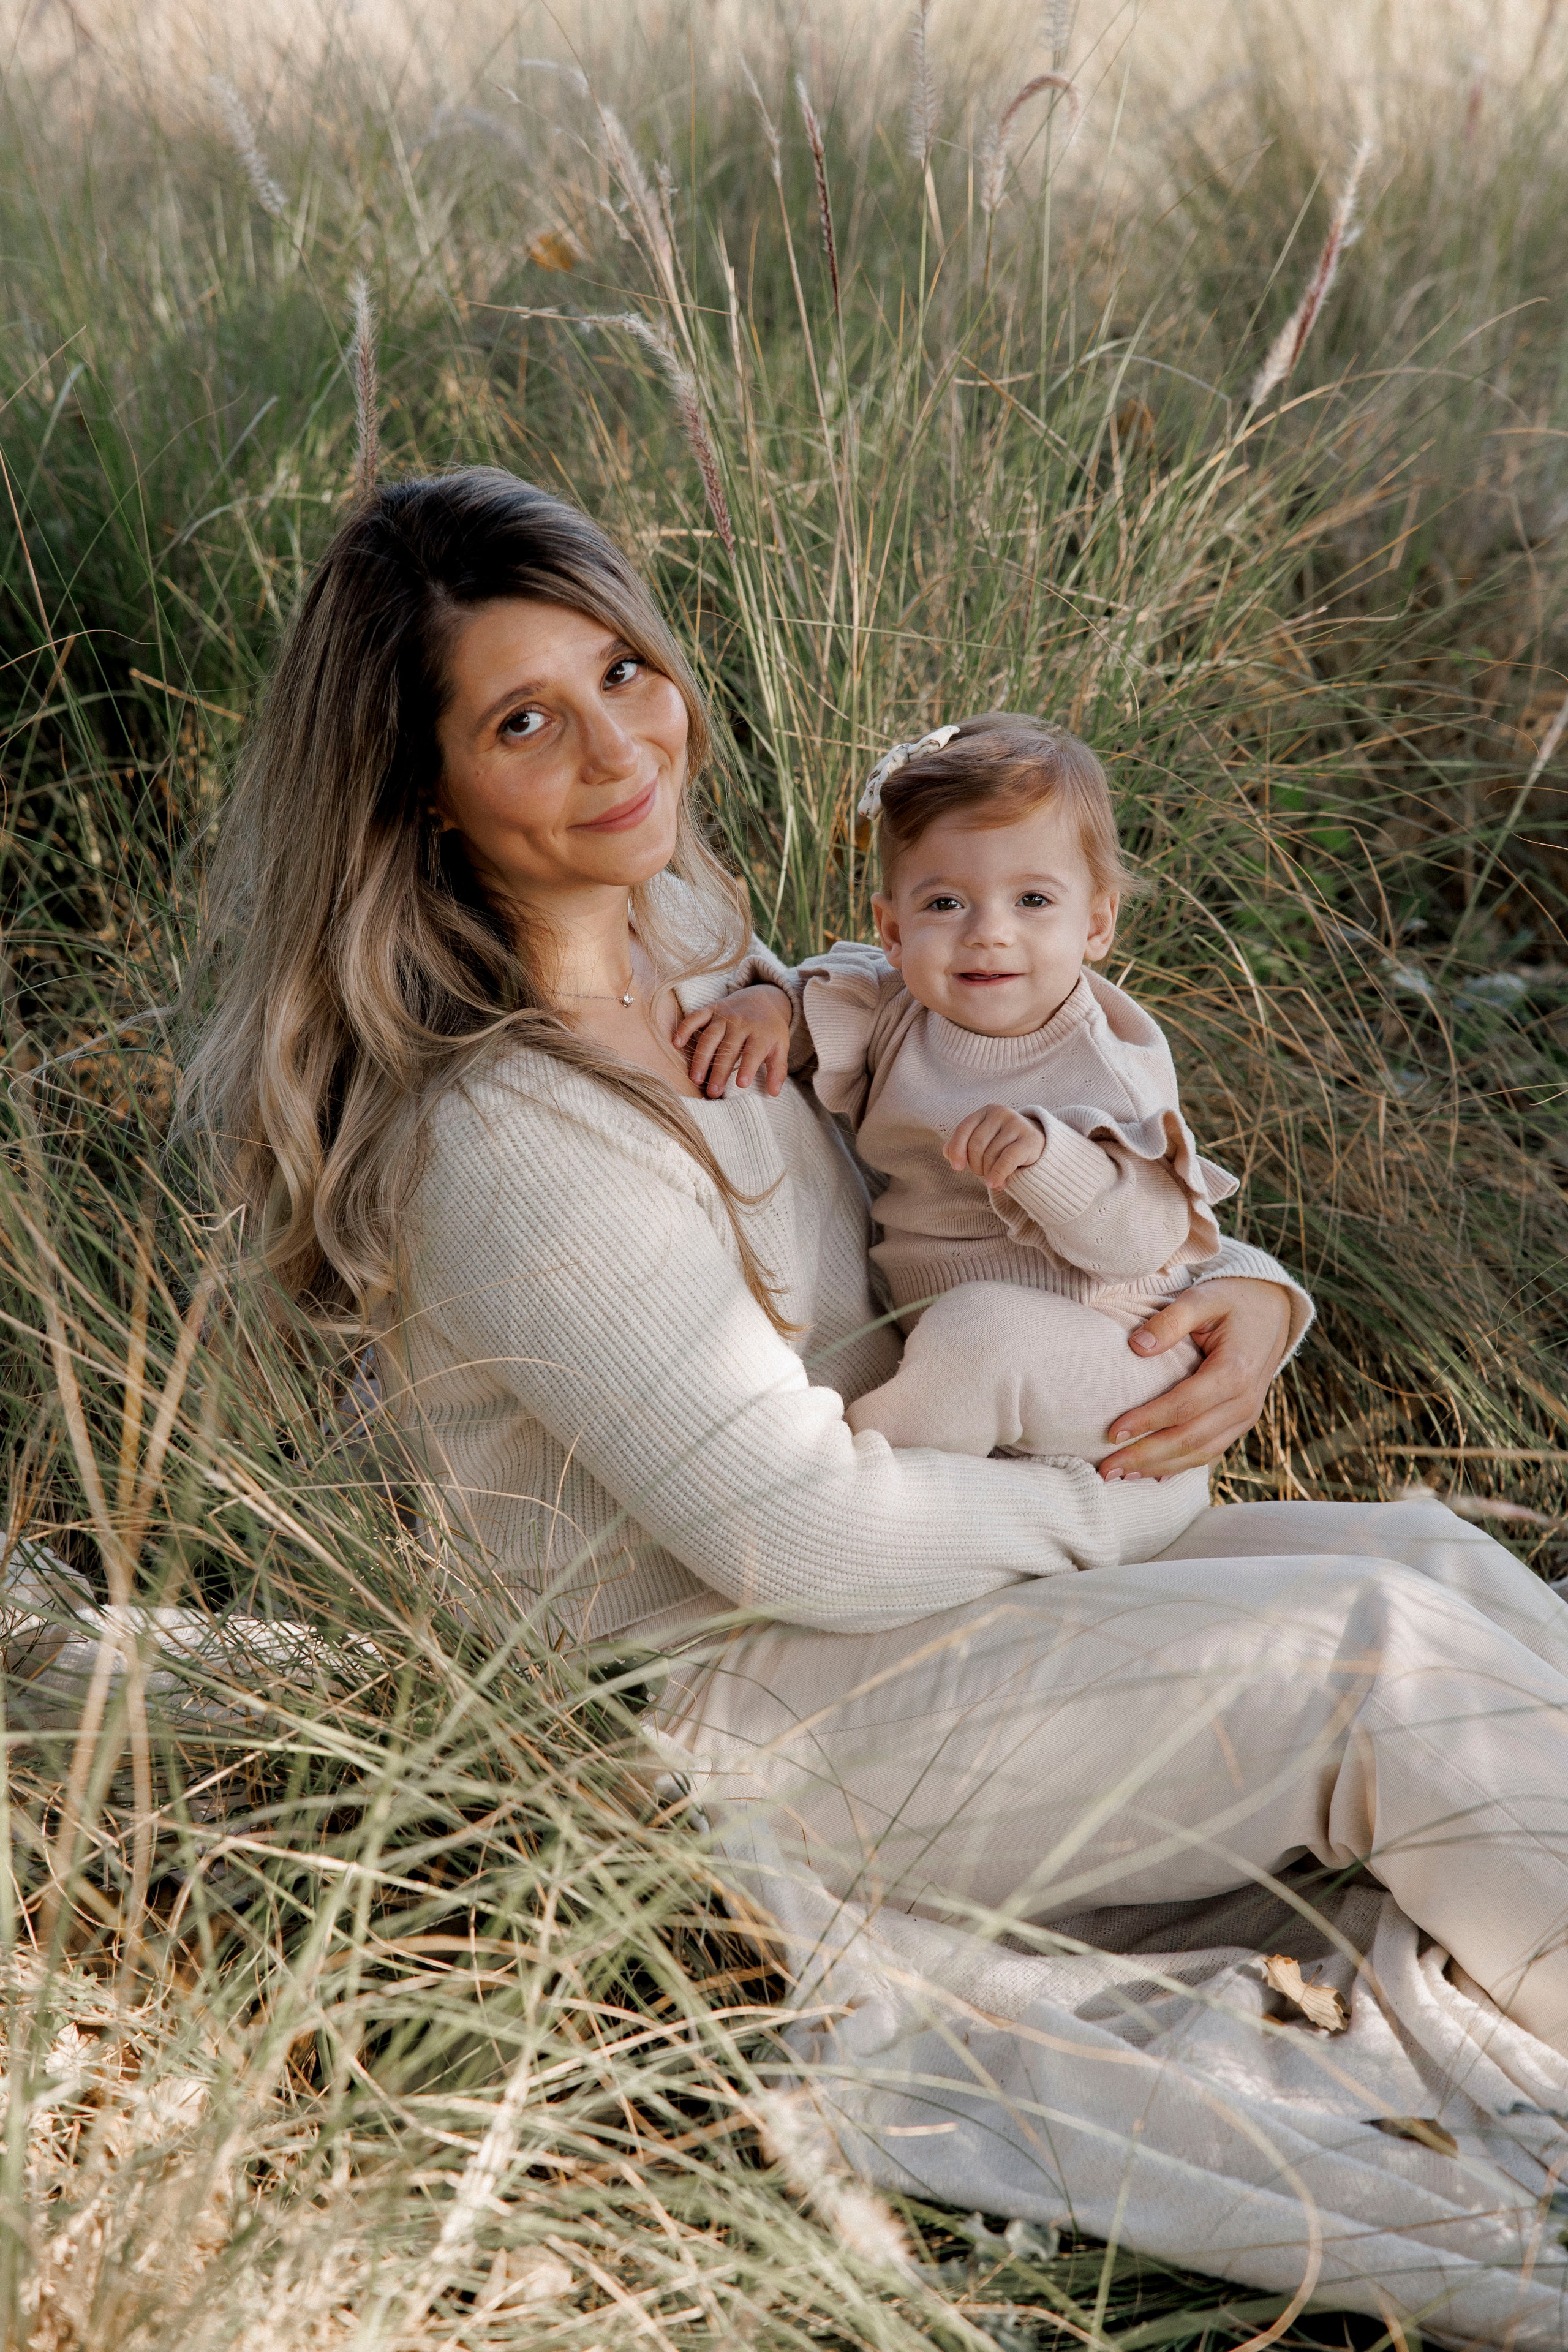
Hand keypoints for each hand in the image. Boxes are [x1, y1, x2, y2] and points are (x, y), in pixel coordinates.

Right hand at [672, 985, 791, 1098]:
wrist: (764, 998)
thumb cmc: (770, 1030)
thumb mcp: (781, 1047)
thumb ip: (778, 1070)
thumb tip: (774, 1093)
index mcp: (761, 1033)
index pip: (753, 1052)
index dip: (747, 1067)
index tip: (741, 1084)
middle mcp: (741, 1024)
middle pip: (728, 1049)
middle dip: (719, 1071)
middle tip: (713, 1092)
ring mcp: (724, 1016)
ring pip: (709, 1037)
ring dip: (701, 1058)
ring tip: (695, 1078)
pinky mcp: (711, 1009)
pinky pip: (695, 1017)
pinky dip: (685, 1028)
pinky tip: (677, 1043)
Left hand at [944, 1104, 1045, 1188]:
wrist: (1041, 1145)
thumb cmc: (1006, 1145)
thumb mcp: (984, 1141)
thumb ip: (964, 1144)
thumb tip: (946, 1152)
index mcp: (986, 1111)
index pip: (964, 1128)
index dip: (956, 1149)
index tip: (957, 1168)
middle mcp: (1001, 1113)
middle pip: (976, 1144)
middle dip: (976, 1165)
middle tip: (983, 1174)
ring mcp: (1016, 1124)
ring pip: (990, 1155)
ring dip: (988, 1173)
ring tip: (994, 1179)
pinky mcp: (1030, 1139)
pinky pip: (1007, 1160)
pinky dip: (998, 1174)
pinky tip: (997, 1184)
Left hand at [1098, 1277, 1293, 1480]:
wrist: (1273, 1309)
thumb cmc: (1233, 1300)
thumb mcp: (1202, 1298)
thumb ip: (1170, 1320)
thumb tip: (1136, 1346)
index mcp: (1234, 1371)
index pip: (1183, 1406)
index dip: (1147, 1421)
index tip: (1112, 1432)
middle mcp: (1244, 1401)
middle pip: (1190, 1439)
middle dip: (1145, 1456)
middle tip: (1106, 1470)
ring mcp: (1246, 1415)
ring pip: (1201, 1452)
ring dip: (1160, 1467)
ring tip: (1121, 1476)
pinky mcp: (1242, 1421)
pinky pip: (1212, 1450)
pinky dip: (1181, 1465)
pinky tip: (1153, 1474)